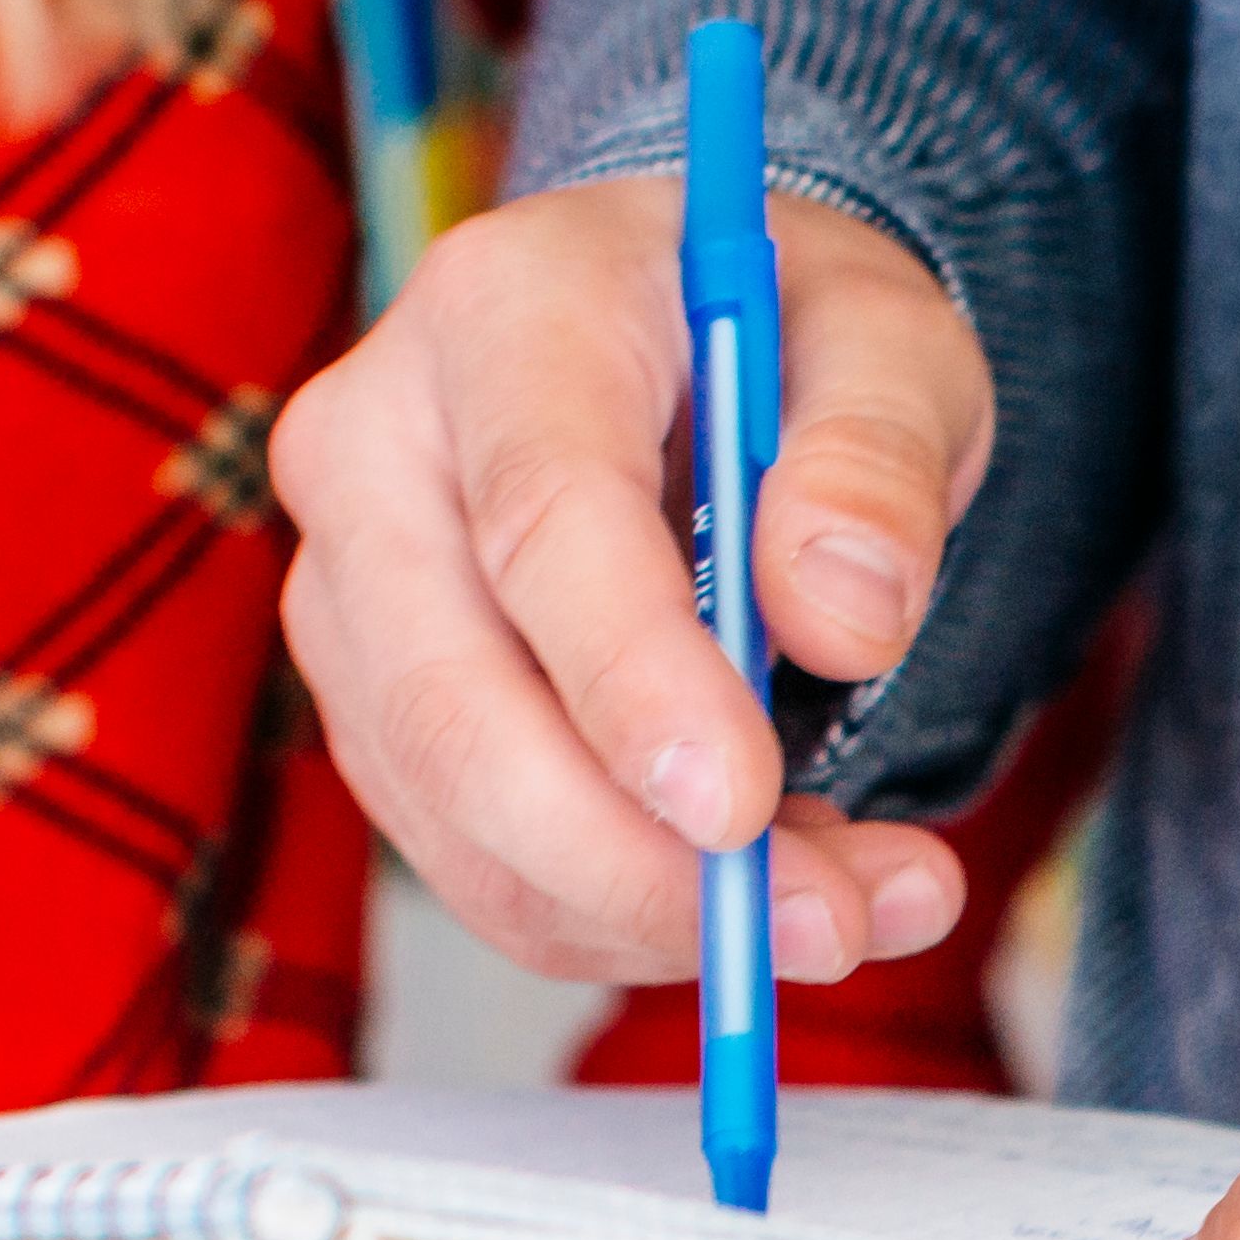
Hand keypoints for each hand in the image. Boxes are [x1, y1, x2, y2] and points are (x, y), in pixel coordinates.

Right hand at [269, 170, 993, 985]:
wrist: (680, 343)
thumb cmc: (781, 334)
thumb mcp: (889, 340)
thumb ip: (879, 459)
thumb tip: (843, 621)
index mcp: (499, 314)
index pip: (540, 523)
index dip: (634, 684)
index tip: (742, 811)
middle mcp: (375, 453)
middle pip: (455, 707)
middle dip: (641, 860)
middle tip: (832, 924)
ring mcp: (350, 598)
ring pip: (463, 823)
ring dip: (660, 913)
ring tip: (859, 904)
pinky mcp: (377, 714)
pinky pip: (485, 871)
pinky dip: (631, 920)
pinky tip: (769, 884)